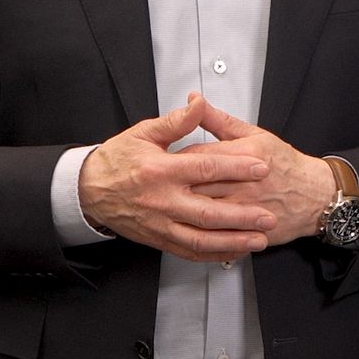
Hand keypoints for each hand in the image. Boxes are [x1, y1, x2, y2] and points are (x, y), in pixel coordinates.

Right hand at [78, 95, 276, 261]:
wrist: (89, 190)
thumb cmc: (116, 160)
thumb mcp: (144, 132)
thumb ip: (176, 121)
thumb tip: (198, 104)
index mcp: (161, 171)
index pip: (205, 168)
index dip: (235, 168)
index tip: (260, 167)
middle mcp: (163, 201)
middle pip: (209, 212)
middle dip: (242, 216)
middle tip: (268, 214)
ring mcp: (161, 224)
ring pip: (202, 239)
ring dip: (233, 241)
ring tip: (259, 239)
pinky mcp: (159, 239)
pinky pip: (190, 251)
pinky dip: (214, 254)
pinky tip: (233, 251)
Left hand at [182, 93, 335, 246]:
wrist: (314, 195)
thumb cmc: (286, 164)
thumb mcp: (254, 133)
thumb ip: (218, 119)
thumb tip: (195, 101)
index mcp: (244, 155)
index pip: (198, 155)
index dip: (178, 158)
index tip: (168, 160)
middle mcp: (244, 183)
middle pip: (197, 184)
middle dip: (177, 185)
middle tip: (164, 184)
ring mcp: (246, 209)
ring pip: (204, 212)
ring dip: (185, 209)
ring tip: (174, 204)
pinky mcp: (249, 230)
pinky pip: (218, 235)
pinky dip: (203, 232)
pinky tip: (191, 228)